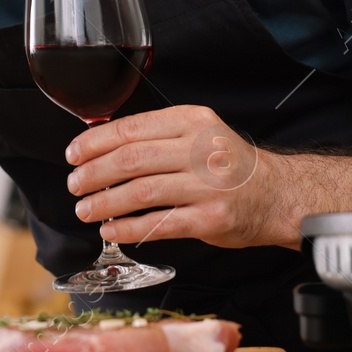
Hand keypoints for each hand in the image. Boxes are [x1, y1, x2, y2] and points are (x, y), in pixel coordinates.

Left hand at [63, 105, 295, 248]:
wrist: (277, 194)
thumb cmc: (230, 166)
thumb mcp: (200, 134)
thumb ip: (159, 136)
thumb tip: (102, 144)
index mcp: (192, 122)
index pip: (132, 128)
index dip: (95, 143)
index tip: (74, 155)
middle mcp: (200, 150)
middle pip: (132, 159)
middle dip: (93, 173)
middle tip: (74, 185)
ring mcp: (207, 185)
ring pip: (141, 192)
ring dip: (105, 203)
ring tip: (85, 209)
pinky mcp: (210, 218)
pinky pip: (159, 224)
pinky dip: (128, 228)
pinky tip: (111, 229)